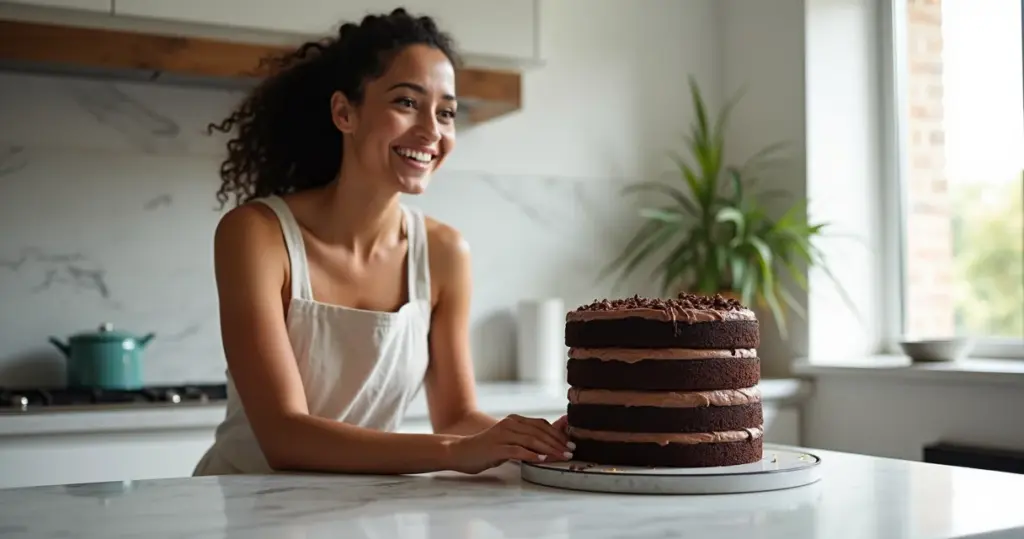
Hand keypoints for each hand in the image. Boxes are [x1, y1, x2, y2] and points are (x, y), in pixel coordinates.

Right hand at [447, 414, 573, 473]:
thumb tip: (552, 438)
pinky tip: (541, 459)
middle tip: (570, 452)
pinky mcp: (496, 448)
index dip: (557, 434)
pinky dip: (531, 455)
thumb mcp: (510, 440)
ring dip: (549, 449)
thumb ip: (528, 438)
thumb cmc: (488, 448)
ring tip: (561, 456)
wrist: (461, 452)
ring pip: (531, 440)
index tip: (570, 444)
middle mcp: (509, 424)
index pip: (541, 424)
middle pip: (539, 432)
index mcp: (514, 420)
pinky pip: (517, 450)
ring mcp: (502, 435)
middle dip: (557, 442)